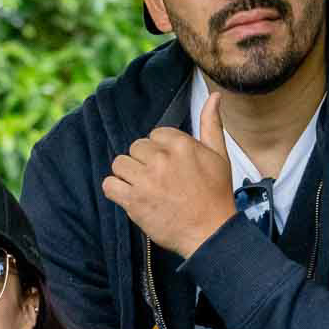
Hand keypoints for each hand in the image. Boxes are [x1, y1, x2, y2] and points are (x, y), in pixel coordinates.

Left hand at [101, 91, 238, 257]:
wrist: (210, 232)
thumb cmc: (216, 195)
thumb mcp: (219, 155)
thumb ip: (211, 124)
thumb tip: (214, 96)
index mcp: (182, 145)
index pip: (154, 135)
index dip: (160, 151)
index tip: (170, 167)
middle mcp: (162, 159)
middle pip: (135, 148)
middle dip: (144, 162)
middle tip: (159, 180)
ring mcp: (146, 180)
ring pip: (120, 163)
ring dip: (128, 175)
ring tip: (144, 187)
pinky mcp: (133, 201)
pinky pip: (109, 185)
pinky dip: (115, 190)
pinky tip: (130, 196)